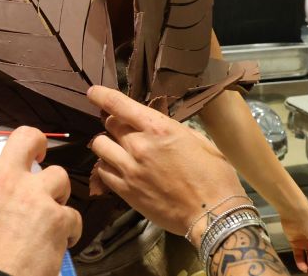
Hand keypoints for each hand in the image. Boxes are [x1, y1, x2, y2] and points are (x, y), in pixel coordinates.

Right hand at [0, 116, 81, 275]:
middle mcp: (5, 179)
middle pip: (28, 136)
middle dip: (37, 142)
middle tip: (39, 155)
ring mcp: (35, 196)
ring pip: (59, 174)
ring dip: (57, 191)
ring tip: (52, 209)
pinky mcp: (58, 218)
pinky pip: (72, 215)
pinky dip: (69, 228)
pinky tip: (61, 240)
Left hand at [87, 86, 246, 239]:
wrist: (212, 214)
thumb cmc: (214, 175)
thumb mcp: (198, 140)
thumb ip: (171, 130)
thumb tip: (155, 127)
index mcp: (159, 128)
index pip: (119, 105)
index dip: (101, 95)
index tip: (93, 93)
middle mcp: (139, 145)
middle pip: (109, 124)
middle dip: (114, 123)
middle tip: (123, 129)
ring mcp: (129, 169)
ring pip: (99, 146)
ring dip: (107, 143)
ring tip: (118, 149)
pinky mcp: (125, 191)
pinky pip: (102, 171)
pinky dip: (107, 166)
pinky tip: (117, 168)